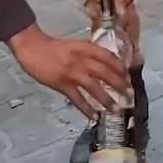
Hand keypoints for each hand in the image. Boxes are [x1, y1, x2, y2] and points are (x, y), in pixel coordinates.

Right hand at [9, 25, 129, 118]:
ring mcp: (72, 73)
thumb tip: (105, 67)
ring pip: (94, 88)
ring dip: (107, 100)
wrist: (33, 48)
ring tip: (116, 109)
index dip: (120, 68)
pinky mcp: (62, 85)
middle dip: (119, 85)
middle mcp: (82, 60)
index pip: (109, 57)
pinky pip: (78, 99)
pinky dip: (87, 109)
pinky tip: (94, 116)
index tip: (128, 77)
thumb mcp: (76, 45)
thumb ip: (89, 54)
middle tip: (129, 95)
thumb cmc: (54, 47)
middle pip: (106, 73)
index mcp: (86, 48)